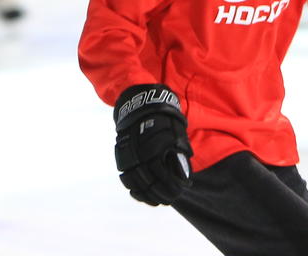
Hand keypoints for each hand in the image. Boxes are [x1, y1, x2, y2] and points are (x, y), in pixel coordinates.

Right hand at [113, 84, 192, 205]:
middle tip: (170, 199)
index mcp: (155, 148)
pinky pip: (126, 179)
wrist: (140, 107)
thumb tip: (185, 177)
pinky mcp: (122, 157)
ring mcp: (129, 156)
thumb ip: (180, 154)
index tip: (179, 192)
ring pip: (135, 183)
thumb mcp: (176, 133)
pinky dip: (134, 190)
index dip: (171, 187)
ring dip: (147, 195)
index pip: (163, 175)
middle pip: (149, 182)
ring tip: (158, 201)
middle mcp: (139, 153)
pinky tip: (143, 196)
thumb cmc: (164, 121)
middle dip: (161, 193)